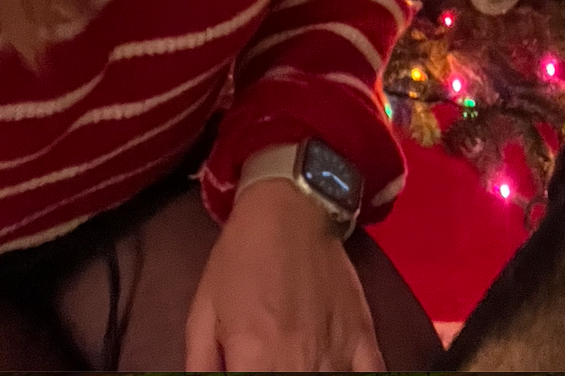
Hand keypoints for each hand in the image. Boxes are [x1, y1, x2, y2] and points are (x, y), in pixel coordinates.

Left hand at [185, 178, 383, 371]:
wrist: (289, 206)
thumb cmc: (239, 258)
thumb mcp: (201, 315)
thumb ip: (201, 368)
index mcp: (256, 360)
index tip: (244, 371)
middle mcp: (300, 363)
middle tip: (264, 363)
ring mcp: (338, 352)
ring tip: (294, 363)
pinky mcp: (363, 336)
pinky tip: (338, 371)